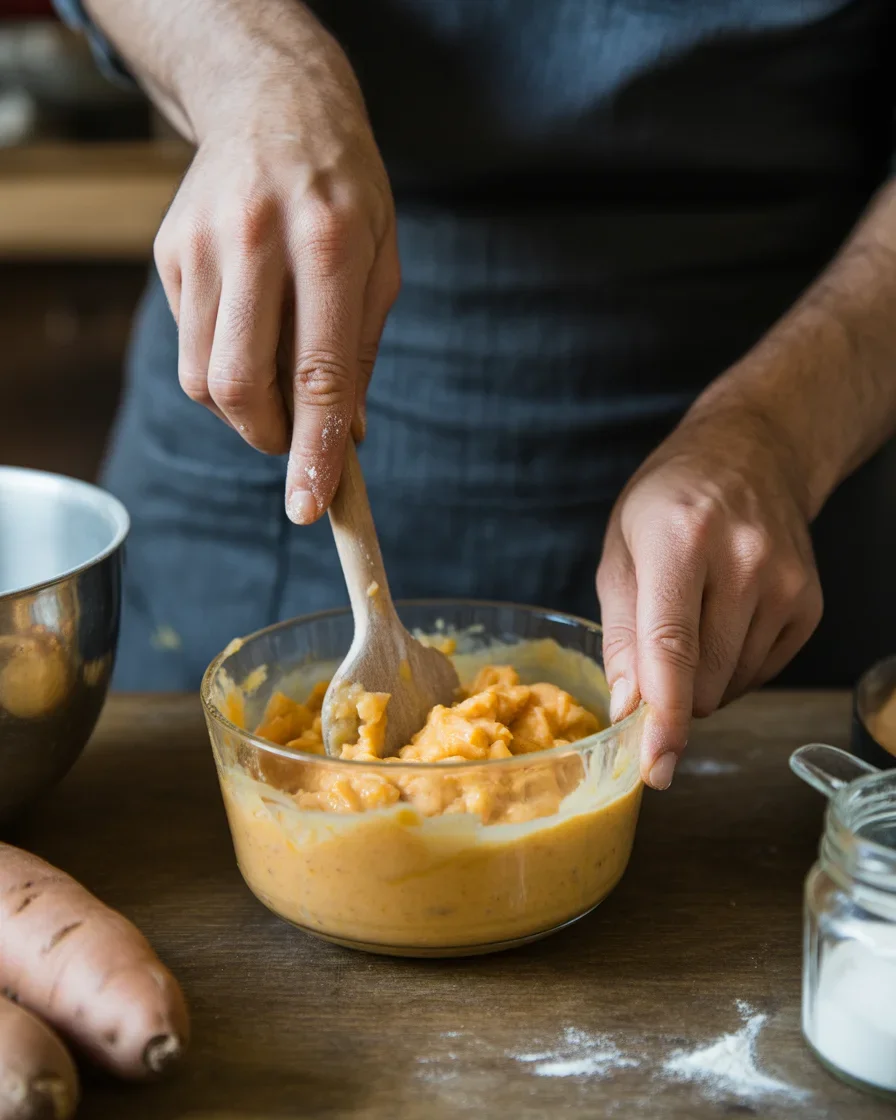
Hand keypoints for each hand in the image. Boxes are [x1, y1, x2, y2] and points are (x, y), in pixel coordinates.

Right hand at [153, 27, 398, 523]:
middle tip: (293, 436)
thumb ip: (361, 353)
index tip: (309, 506)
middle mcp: (256, 240)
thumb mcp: (382, 262)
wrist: (274, 107)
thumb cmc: (346, 192)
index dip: (313, 450)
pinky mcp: (168, 251)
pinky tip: (248, 323)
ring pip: (201, 377)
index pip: (317, 372)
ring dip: (241, 406)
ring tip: (274, 370)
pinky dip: (220, 363)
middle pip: (237, 385)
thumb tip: (349, 439)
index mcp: (328, 242)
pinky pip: (188, 344)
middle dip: (266, 436)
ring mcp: (202, 244)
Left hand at [597, 402, 822, 789]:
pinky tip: (723, 618)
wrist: (751, 456)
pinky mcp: (809, 607)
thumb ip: (620, 635)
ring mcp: (786, 586)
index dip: (662, 716)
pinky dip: (729, 667)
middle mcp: (744, 563)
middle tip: (652, 652)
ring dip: (699, 679)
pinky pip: (758, 675)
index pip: (673, 647)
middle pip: (701, 681)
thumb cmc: (669, 502)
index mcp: (681, 541)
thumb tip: (628, 711)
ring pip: (729, 688)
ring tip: (693, 616)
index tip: (655, 767)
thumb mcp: (621, 552)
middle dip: (667, 692)